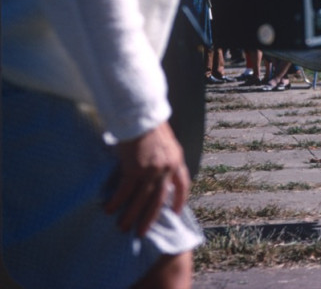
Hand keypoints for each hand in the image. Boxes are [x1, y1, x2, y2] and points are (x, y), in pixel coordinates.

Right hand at [104, 122, 189, 236]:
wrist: (140, 115)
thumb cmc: (150, 126)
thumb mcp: (166, 143)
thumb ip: (165, 159)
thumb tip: (157, 174)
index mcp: (177, 160)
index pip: (183, 185)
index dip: (180, 200)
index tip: (176, 212)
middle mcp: (166, 168)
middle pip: (159, 199)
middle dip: (149, 217)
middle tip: (141, 233)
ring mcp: (151, 170)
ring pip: (141, 199)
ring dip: (130, 215)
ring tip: (122, 228)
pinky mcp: (134, 168)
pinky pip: (125, 190)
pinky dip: (117, 202)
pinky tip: (110, 209)